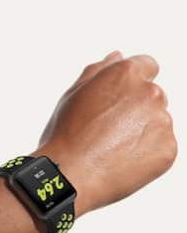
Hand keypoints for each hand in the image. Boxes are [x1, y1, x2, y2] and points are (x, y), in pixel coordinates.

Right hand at [34, 51, 177, 216]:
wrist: (69, 176)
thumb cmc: (65, 136)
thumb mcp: (72, 96)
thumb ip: (98, 71)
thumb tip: (115, 56)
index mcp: (126, 74)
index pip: (146, 66)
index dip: (128, 84)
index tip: (115, 101)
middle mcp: (150, 93)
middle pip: (151, 96)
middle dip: (133, 110)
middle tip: (105, 131)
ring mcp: (162, 122)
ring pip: (156, 123)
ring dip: (139, 132)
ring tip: (109, 149)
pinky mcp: (168, 149)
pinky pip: (159, 148)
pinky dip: (144, 154)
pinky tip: (119, 161)